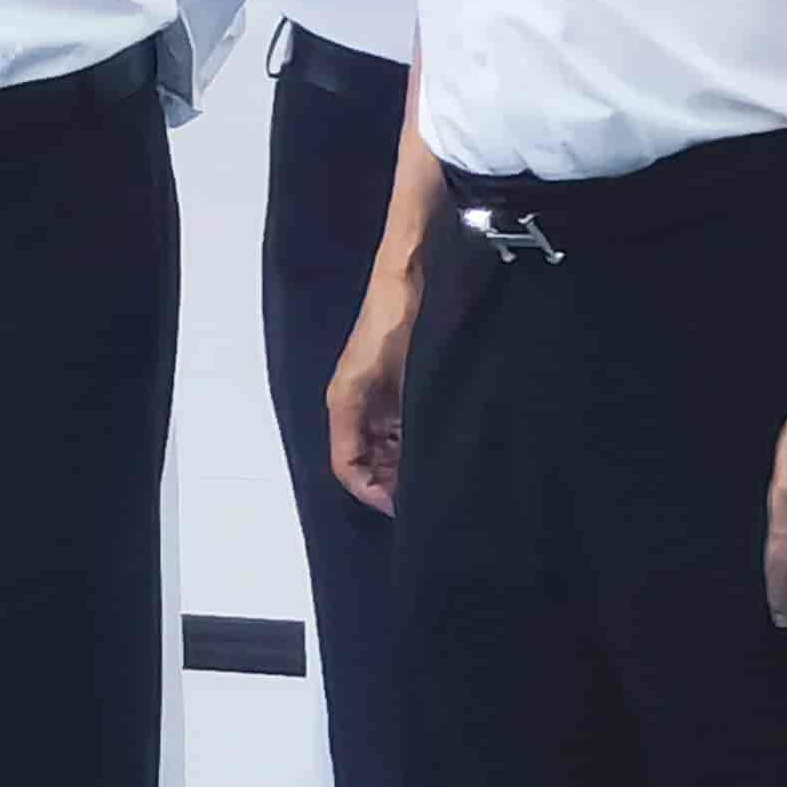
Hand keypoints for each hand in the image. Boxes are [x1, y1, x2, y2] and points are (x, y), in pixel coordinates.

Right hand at [325, 268, 417, 513]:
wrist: (410, 278)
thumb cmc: (394, 324)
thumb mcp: (387, 382)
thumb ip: (387, 431)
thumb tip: (398, 477)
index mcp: (345, 405)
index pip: (346, 467)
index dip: (371, 493)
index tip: (403, 508)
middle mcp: (359, 406)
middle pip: (366, 463)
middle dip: (390, 484)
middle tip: (426, 498)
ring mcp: (379, 398)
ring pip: (386, 450)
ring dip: (405, 467)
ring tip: (437, 479)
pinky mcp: (400, 388)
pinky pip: (402, 431)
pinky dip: (417, 446)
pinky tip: (442, 451)